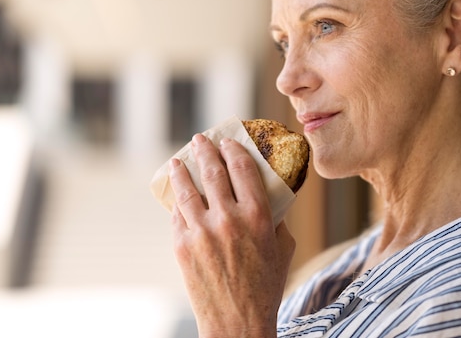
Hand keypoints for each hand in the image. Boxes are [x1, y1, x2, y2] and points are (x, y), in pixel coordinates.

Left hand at [169, 134, 294, 337]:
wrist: (237, 322)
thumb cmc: (266, 286)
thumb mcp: (282, 249)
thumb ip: (275, 219)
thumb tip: (267, 198)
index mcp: (257, 215)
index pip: (242, 168)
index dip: (234, 149)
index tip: (228, 142)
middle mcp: (228, 218)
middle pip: (212, 172)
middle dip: (205, 150)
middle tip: (199, 140)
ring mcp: (202, 232)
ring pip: (187, 191)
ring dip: (181, 171)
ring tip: (177, 161)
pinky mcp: (182, 247)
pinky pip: (178, 217)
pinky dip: (178, 204)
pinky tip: (178, 199)